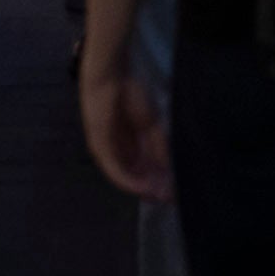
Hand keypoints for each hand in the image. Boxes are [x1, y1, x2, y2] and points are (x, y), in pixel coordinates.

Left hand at [81, 57, 172, 200]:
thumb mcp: (151, 126)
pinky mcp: (100, 148)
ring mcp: (106, 152)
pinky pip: (115, 171)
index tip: (174, 193)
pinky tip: (144, 187)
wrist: (111, 76)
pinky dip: (130, 181)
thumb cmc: (129, 95)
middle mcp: (116, 153)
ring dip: (143, 189)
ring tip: (161, 197)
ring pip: (126, 178)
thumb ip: (159, 147)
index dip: (158, 182)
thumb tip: (168, 169)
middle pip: (136, 177)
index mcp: (128, 146)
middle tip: (170, 200)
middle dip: (153, 189)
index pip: (143, 171)